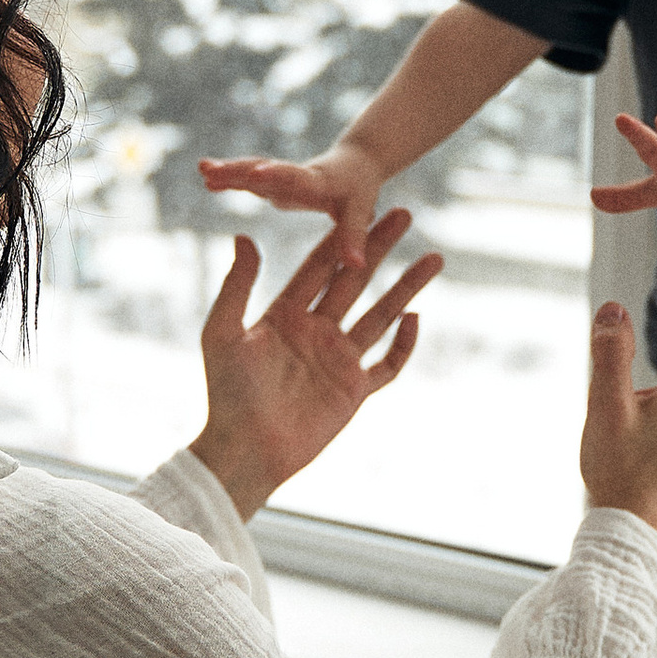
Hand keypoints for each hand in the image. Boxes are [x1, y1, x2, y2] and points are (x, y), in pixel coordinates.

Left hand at [188, 210, 442, 519]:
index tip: (362, 207)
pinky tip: (415, 318)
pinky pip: (387, 365)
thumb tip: (245, 236)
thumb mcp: (222, 333)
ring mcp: (338, 360)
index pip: (320, 267)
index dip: (342, 237)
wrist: (244, 450)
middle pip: (356, 281)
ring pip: (380, 315)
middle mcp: (316, 331)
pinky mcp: (353, 391)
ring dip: (406, 287)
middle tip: (406, 215)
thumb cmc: (226, 394)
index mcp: (285, 314)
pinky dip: (403, 345)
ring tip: (434, 259)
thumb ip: (237, 285)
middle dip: (381, 248)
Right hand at [196, 141, 385, 267]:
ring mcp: (282, 174)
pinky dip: (228, 176)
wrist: (354, 162)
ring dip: (228, 171)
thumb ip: (354, 238)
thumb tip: (356, 264)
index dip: (279, 177)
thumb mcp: (361, 213)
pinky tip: (206, 178)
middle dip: (241, 171)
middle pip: (267, 172)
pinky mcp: (271, 178)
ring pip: (252, 170)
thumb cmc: (360, 192)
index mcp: (318, 182)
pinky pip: (246, 177)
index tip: (259, 173)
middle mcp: (297, 174)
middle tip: (213, 171)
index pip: (297, 180)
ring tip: (203, 170)